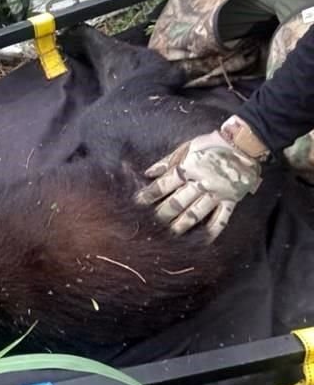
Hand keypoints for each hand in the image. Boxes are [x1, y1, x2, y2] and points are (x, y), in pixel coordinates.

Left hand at [134, 116, 267, 241]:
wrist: (245, 143)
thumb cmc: (213, 144)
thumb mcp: (187, 147)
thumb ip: (167, 161)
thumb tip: (148, 173)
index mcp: (189, 168)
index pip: (164, 185)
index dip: (149, 194)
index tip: (138, 203)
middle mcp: (202, 183)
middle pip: (178, 202)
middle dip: (163, 214)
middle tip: (151, 224)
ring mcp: (217, 193)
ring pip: (196, 213)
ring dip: (182, 225)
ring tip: (171, 234)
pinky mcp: (231, 200)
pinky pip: (222, 218)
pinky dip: (213, 230)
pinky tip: (203, 240)